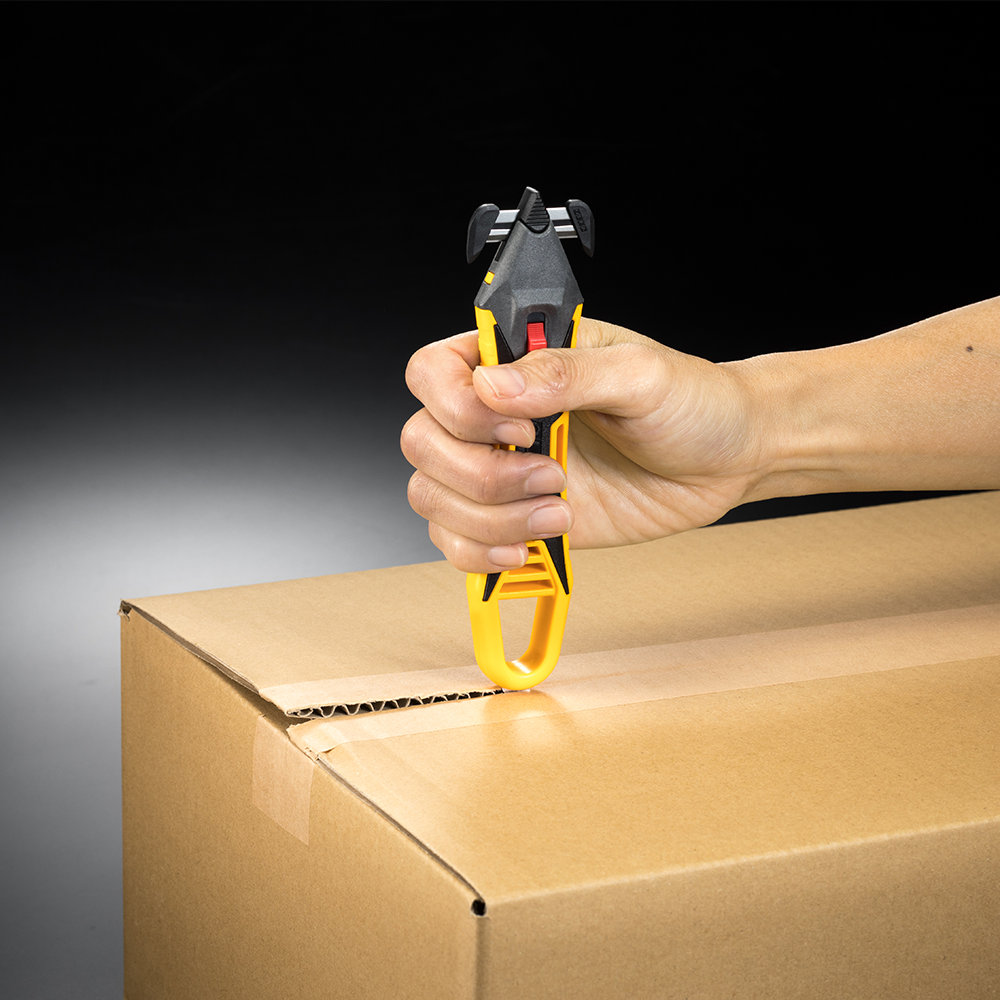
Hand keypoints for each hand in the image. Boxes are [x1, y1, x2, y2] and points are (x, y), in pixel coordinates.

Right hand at [401, 318, 765, 572]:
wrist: (725, 463)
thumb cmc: (692, 403)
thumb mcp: (639, 374)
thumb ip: (566, 373)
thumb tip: (495, 385)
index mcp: (517, 360)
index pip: (433, 372)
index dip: (458, 407)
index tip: (521, 427)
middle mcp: (497, 416)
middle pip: (422, 441)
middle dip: (480, 472)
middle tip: (550, 474)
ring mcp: (502, 470)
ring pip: (433, 497)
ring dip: (488, 518)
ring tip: (557, 511)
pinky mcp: (515, 518)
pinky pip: (458, 542)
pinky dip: (479, 553)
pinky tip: (528, 545)